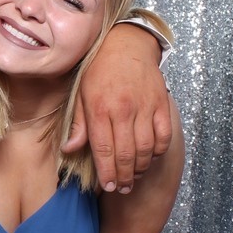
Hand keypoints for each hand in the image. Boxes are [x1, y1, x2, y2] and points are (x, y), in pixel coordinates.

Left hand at [62, 23, 171, 191]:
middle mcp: (123, 109)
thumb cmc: (99, 70)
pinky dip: (158, 151)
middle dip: (123, 177)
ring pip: (146, 149)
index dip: (107, 172)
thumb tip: (69, 149)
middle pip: (126, 154)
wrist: (125, 44)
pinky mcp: (161, 104)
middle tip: (121, 188)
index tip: (107, 187)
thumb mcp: (80, 95)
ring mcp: (145, 107)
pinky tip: (149, 157)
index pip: (104, 150)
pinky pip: (163, 136)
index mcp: (99, 109)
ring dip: (140, 168)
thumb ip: (78, 124)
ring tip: (133, 177)